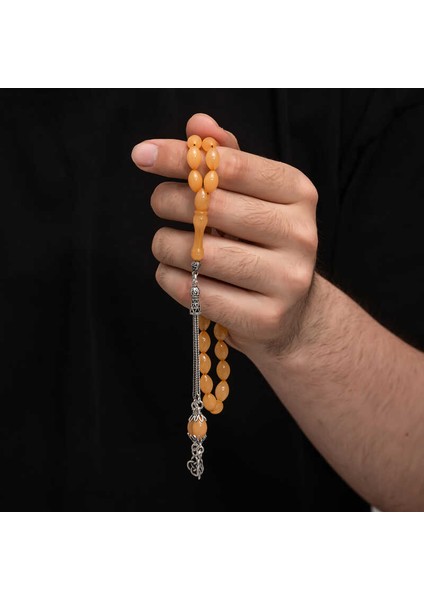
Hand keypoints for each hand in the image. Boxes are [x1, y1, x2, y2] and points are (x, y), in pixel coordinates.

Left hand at [132, 113, 317, 360]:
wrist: (291, 311)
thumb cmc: (261, 244)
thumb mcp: (254, 197)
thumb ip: (228, 159)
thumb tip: (198, 123)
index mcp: (298, 193)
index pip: (231, 165)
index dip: (181, 156)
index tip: (143, 155)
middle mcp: (300, 234)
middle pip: (213, 207)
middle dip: (169, 201)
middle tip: (158, 202)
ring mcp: (286, 280)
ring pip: (200, 254)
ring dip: (166, 245)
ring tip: (165, 243)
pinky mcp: (265, 318)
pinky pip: (197, 292)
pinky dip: (171, 279)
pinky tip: (173, 272)